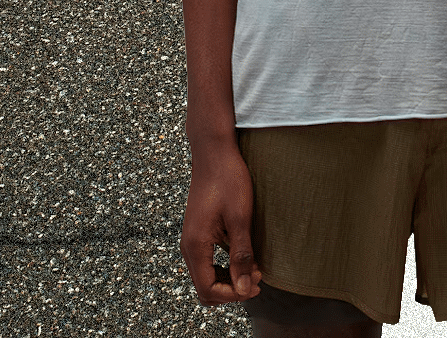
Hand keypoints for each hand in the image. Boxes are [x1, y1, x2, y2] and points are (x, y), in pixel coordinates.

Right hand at [181, 141, 263, 303]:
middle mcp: (188, 246)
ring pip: (206, 275)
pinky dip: (224, 266)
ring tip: (254, 267)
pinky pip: (207, 261)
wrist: (214, 151)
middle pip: (205, 288)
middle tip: (257, 277)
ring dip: (229, 278)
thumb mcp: (240, 218)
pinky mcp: (199, 231)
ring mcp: (192, 239)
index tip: (257, 284)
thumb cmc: (228, 179)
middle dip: (231, 290)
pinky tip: (244, 255)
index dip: (233, 294)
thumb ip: (241, 255)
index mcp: (195, 245)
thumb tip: (244, 290)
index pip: (208, 289)